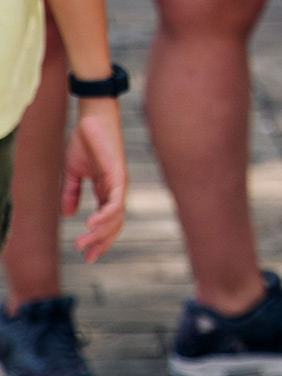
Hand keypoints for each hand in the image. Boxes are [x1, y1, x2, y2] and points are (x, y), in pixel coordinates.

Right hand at [63, 97, 126, 261]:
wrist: (91, 119)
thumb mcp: (73, 172)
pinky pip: (115, 201)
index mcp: (106, 191)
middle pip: (115, 224)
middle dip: (102, 242)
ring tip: (84, 242)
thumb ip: (71, 193)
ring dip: (100, 232)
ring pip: (116, 217)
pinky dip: (105, 214)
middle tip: (87, 256)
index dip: (100, 240)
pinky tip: (92, 223)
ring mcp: (119, 184)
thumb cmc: (85, 142)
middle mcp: (116, 190)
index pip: (108, 222)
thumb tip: (69, 214)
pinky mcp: (118, 175)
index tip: (88, 256)